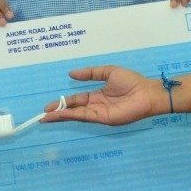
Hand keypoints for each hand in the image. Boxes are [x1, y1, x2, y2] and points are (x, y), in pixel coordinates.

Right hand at [43, 66, 164, 125]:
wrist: (146, 92)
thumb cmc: (131, 81)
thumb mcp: (108, 72)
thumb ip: (90, 73)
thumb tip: (71, 73)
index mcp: (98, 95)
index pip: (77, 99)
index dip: (63, 102)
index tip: (50, 105)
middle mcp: (96, 106)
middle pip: (73, 109)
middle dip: (58, 112)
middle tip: (44, 114)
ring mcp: (99, 114)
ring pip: (76, 115)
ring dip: (62, 116)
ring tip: (47, 118)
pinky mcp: (104, 118)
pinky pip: (85, 116)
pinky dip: (72, 115)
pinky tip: (62, 114)